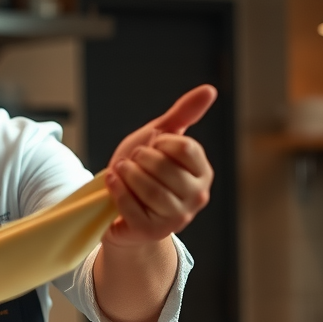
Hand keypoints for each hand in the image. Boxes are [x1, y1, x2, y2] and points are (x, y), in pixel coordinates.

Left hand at [103, 84, 215, 247]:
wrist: (119, 205)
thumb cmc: (143, 169)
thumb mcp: (160, 138)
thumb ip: (183, 115)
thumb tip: (210, 89)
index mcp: (203, 172)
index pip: (184, 148)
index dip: (160, 142)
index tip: (151, 146)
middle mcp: (197, 197)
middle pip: (164, 168)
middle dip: (140, 159)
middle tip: (131, 160)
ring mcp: (177, 218)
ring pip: (150, 190)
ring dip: (128, 175)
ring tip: (121, 170)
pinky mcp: (153, 231)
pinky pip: (133, 208)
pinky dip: (118, 192)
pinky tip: (112, 182)